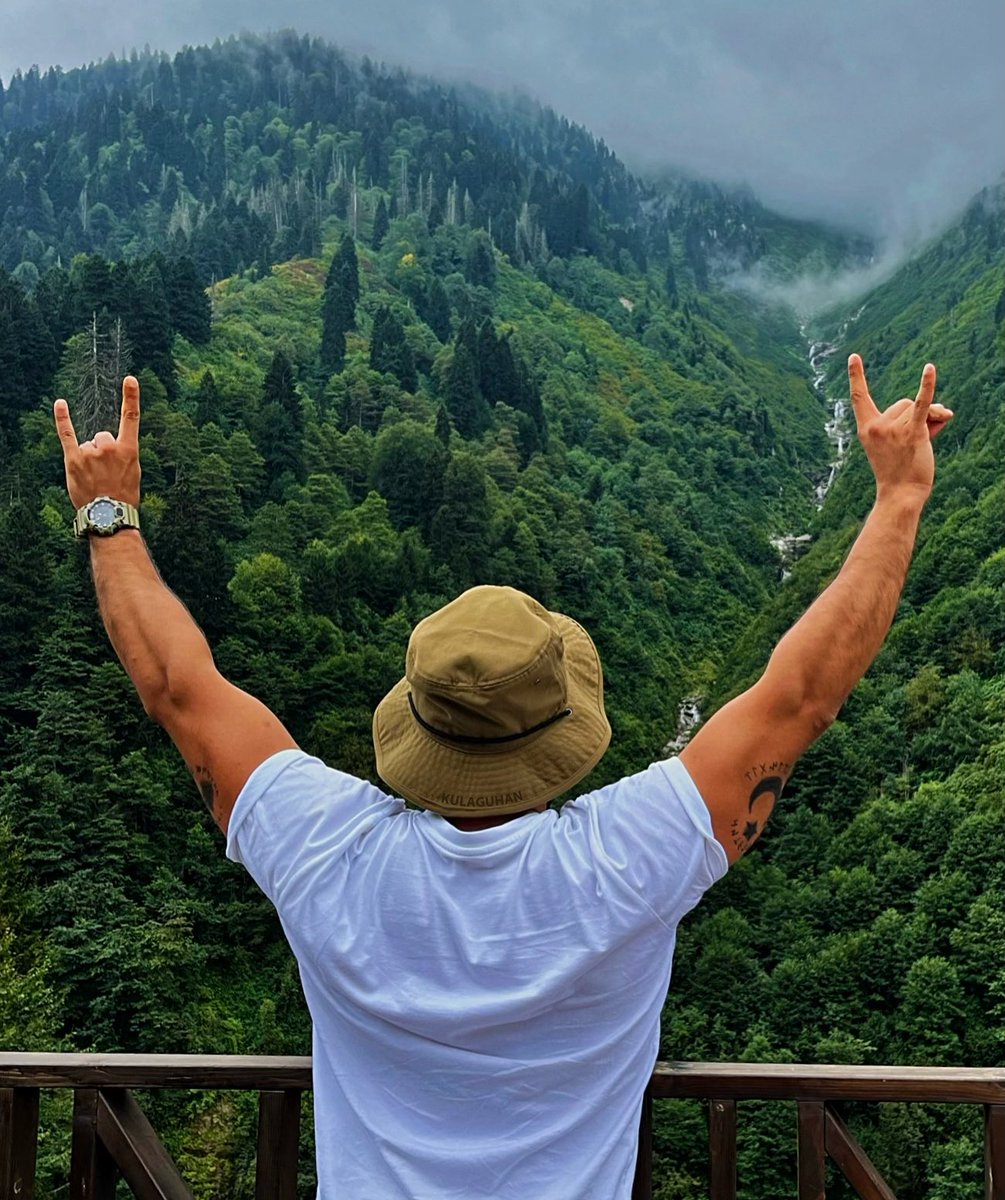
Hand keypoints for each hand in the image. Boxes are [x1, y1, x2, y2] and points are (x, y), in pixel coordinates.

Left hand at [54, 376, 141, 508]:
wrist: (108, 516)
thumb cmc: (122, 497)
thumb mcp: (133, 474)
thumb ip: (123, 454)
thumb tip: (105, 444)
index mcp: (129, 450)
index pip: (131, 418)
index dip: (131, 397)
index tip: (129, 378)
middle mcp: (110, 448)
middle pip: (102, 437)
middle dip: (102, 452)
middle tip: (105, 474)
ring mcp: (91, 453)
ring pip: (87, 445)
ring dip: (88, 459)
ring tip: (93, 479)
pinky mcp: (74, 459)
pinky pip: (67, 433)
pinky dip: (63, 417)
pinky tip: (60, 403)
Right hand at [848, 354, 952, 500]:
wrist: (902, 494)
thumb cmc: (900, 471)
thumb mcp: (897, 442)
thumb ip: (913, 420)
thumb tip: (940, 409)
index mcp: (866, 429)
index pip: (859, 398)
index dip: (856, 376)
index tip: (854, 356)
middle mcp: (876, 426)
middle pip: (901, 403)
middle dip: (915, 416)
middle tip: (916, 441)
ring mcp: (892, 429)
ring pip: (916, 407)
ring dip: (929, 418)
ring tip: (926, 441)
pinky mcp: (911, 432)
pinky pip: (921, 404)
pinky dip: (927, 386)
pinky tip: (929, 368)